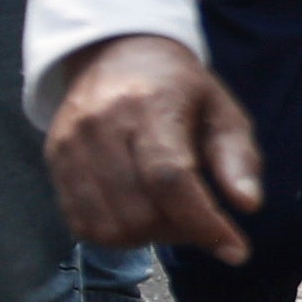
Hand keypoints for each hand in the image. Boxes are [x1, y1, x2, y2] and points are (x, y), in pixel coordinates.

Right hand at [42, 32, 262, 262]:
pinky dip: (115, 234)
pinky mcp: (54, 160)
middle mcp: (101, 123)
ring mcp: (70, 143)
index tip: (235, 249)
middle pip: (138, 211)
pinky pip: (81, 223)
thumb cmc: (178, 89)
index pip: (169, 178)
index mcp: (150, 104)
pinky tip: (137, 215)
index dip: (202, 222)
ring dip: (147, 238)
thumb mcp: (223, 112)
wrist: (115, 53)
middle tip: (200, 220)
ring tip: (168, 218)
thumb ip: (239, 159)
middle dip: (180, 231)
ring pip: (108, 226)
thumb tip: (247, 205)